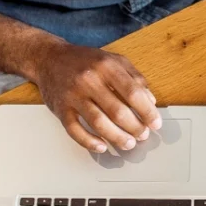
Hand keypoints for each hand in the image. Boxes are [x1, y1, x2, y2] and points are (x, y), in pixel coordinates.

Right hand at [31, 41, 160, 153]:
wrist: (49, 58)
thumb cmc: (85, 60)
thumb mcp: (113, 60)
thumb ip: (134, 77)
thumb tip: (151, 101)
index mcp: (106, 66)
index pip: (133, 93)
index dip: (147, 111)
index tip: (155, 123)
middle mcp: (89, 80)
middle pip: (117, 111)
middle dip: (134, 127)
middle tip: (143, 135)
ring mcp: (73, 95)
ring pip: (98, 123)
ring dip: (117, 137)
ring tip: (128, 143)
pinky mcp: (60, 109)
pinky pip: (75, 130)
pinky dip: (89, 142)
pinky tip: (102, 147)